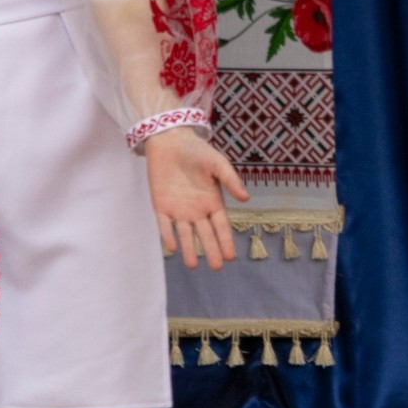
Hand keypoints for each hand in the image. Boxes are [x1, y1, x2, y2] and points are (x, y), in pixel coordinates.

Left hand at [145, 126, 248, 269]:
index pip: (221, 226)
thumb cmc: (197, 152)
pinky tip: (171, 247)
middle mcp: (197, 211)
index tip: (231, 256)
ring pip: (185, 234)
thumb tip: (246, 199)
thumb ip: (231, 180)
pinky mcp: (161, 206)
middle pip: (205, 234)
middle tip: (217, 267)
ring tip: (193, 264)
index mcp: (213, 202)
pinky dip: (168, 235)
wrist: (171, 141)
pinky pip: (164, 224)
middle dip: (211, 250)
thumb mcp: (218, 164)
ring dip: (188, 249)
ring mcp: (179, 211)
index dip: (226, 241)